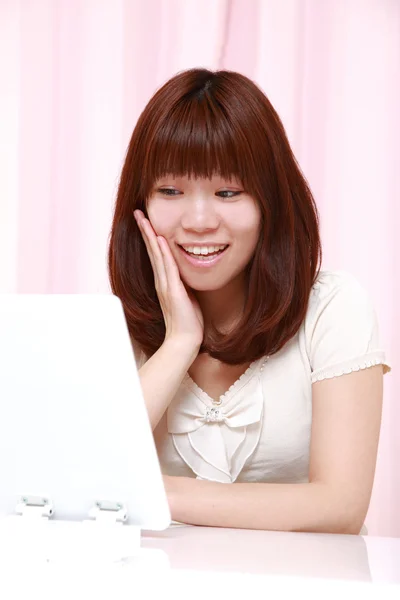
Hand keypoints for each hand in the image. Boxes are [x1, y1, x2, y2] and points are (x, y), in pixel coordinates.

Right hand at [134, 210, 203, 348]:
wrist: (185, 341)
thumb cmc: (188, 322)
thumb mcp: (186, 297)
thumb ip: (183, 284)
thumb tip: (186, 275)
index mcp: (164, 282)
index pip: (155, 254)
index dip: (150, 237)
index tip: (146, 221)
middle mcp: (161, 281)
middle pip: (151, 251)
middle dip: (145, 230)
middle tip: (138, 213)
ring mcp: (165, 285)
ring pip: (156, 255)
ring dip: (150, 236)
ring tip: (144, 219)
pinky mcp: (173, 291)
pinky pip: (168, 267)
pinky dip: (163, 253)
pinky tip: (160, 239)